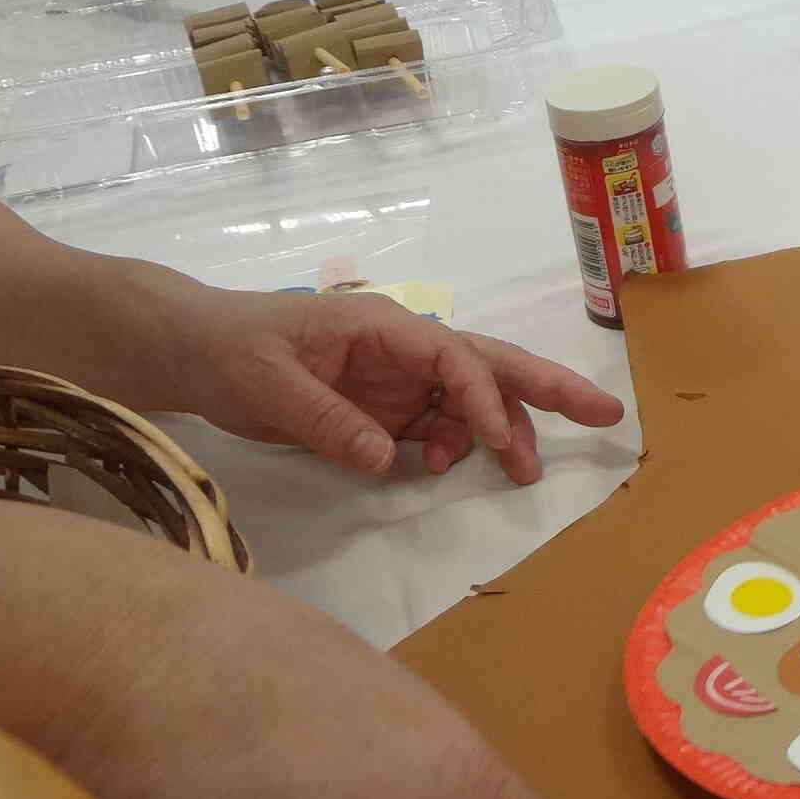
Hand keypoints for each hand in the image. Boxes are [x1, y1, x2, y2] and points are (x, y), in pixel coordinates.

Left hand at [164, 286, 624, 484]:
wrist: (193, 352)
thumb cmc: (230, 349)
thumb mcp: (269, 384)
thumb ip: (328, 421)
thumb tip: (388, 458)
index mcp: (385, 326)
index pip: (454, 358)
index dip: (484, 398)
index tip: (498, 441)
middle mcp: (405, 349)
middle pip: (490, 366)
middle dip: (549, 390)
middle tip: (606, 412)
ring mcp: (398, 380)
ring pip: (472, 403)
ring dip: (501, 433)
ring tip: (521, 473)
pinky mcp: (384, 408)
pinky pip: (436, 428)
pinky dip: (451, 449)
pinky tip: (435, 470)